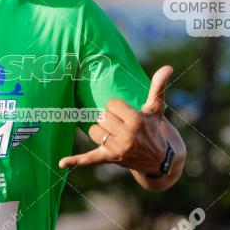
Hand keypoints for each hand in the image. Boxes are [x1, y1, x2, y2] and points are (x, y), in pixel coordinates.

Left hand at [58, 65, 172, 172]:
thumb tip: (168, 67)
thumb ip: (158, 87)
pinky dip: (75, 161)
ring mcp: (117, 148)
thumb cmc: (153, 128)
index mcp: (136, 120)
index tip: (127, 114)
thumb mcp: (156, 109)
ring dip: (101, 131)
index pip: (111, 104)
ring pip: (93, 130)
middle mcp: (127, 135)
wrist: (157, 159)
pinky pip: (88, 159)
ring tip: (115, 136)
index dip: (117, 107)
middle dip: (110, 119)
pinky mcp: (108, 158)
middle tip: (122, 126)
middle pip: (101, 116)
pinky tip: (61, 163)